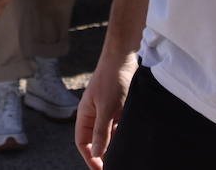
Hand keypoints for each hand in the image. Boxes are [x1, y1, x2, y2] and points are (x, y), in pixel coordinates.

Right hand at [75, 50, 136, 168]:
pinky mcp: (120, 107)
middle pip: (96, 141)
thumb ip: (102, 132)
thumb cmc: (112, 79)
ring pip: (110, 134)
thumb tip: (98, 154)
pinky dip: (124, 133)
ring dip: (116, 144)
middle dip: (104, 154)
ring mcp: (107, 111)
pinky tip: (132, 139)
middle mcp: (94, 114)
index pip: (83, 143)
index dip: (90, 157)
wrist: (124, 56)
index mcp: (85, 114)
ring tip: (126, 155)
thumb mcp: (107, 108)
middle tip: (116, 165)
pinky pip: (120, 126)